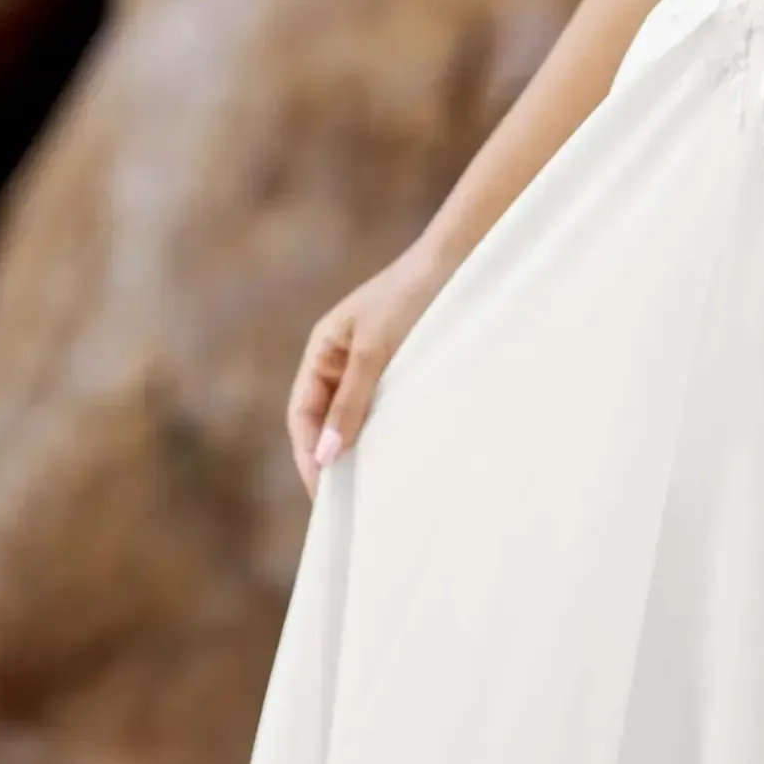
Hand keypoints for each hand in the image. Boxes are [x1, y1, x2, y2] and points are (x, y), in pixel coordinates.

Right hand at [285, 240, 453, 498]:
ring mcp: (374, 365)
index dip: (308, 454)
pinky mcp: (404, 370)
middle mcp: (343, 360)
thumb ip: (351, 403)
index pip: (302, 414)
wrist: (460, 260)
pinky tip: (398, 456)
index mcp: (323, 350)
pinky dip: (386, 434)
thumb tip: (324, 456)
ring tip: (372, 489)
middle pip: (325, 421)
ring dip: (360, 449)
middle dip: (331, 459)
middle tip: (347, 503)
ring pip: (356, 418)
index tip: (324, 493)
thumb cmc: (411, 296)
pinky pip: (385, 410)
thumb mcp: (375, 351)